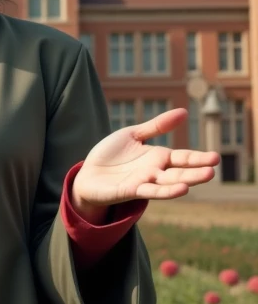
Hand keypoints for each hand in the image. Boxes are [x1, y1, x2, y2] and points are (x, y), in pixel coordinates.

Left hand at [72, 107, 219, 208]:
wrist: (87, 174)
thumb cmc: (110, 154)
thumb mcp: (133, 135)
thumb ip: (157, 126)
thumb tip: (184, 111)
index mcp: (158, 157)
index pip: (183, 157)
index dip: (198, 158)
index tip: (215, 158)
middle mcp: (154, 172)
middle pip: (179, 171)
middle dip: (197, 171)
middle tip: (214, 169)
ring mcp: (143, 182)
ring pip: (168, 183)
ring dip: (186, 181)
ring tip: (205, 177)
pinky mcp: (130, 191)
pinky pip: (150, 191)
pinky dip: (166, 191)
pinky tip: (181, 189)